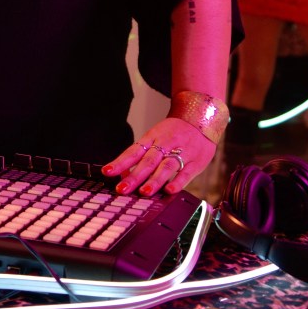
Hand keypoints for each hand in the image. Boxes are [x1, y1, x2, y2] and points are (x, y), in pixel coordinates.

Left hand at [101, 117, 215, 196]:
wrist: (200, 116)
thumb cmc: (174, 132)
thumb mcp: (157, 137)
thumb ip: (144, 156)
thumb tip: (124, 174)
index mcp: (153, 138)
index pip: (133, 151)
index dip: (120, 162)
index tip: (107, 172)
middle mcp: (166, 144)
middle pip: (148, 161)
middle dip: (134, 176)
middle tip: (122, 189)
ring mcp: (181, 152)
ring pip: (166, 166)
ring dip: (155, 180)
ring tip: (144, 192)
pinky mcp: (196, 161)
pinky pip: (186, 173)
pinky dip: (178, 182)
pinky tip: (169, 190)